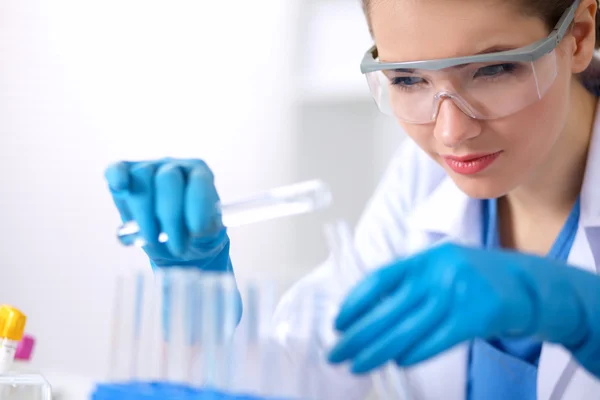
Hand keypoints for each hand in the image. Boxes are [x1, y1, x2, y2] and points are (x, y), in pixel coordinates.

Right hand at [104, 158, 230, 270]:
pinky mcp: (125, 177)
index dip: (197, 205)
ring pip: (142, 176)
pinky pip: (117, 169)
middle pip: (168, 179)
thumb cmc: (194, 236)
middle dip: (171, 217)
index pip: (199, 180)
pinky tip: (121, 188)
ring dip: (145, 212)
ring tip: (153, 238)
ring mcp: (149, 168)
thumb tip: (195, 228)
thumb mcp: (208, 236)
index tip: (196, 230)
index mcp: (200, 174)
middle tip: (176, 246)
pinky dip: (117, 177)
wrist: (176, 244)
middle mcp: (175, 166)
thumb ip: (206, 229)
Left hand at [328, 243, 599, 376]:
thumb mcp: (442, 267)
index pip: (380, 279)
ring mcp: (458, 293)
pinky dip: (415, 353)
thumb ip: (411, 282)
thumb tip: (368, 312)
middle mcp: (439, 272)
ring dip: (378, 351)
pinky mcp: (476, 316)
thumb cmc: (477, 277)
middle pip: (388, 309)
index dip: (355, 303)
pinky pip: (437, 340)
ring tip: (357, 365)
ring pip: (408, 329)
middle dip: (357, 335)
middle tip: (336, 353)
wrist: (529, 283)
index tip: (338, 323)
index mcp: (425, 258)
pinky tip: (397, 362)